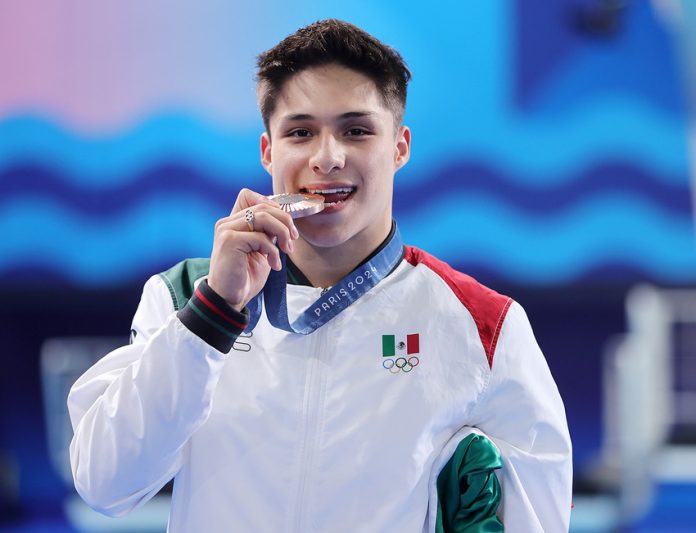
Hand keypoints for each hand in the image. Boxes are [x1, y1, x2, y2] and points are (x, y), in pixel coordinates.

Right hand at [207, 189, 298, 310]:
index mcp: (233, 223)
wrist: (229, 298)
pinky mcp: (229, 241)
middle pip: (263, 206)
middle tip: (292, 241)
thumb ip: (267, 232)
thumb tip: (284, 220)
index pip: (248, 195)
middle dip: (284, 221)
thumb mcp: (261, 249)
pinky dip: (273, 251)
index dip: (270, 204)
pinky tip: (274, 264)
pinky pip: (260, 237)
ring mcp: (226, 230)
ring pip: (264, 217)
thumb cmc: (245, 276)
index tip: (284, 224)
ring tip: (286, 250)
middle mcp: (227, 223)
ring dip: (282, 233)